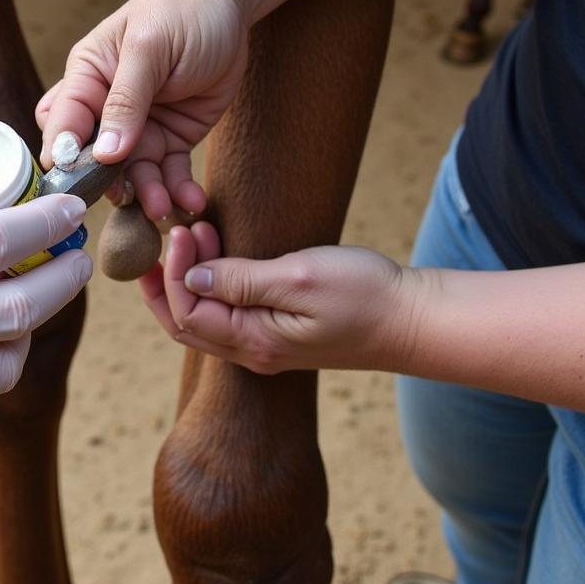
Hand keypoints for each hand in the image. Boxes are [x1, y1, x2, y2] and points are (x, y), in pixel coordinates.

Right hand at [37, 0, 249, 219]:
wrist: (228, 2)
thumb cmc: (181, 10)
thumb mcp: (149, 49)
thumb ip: (126, 101)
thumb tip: (105, 153)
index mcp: (87, 78)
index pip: (63, 122)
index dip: (65, 154)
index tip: (74, 182)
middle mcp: (106, 108)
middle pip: (94, 158)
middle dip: (108, 184)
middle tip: (126, 199)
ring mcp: (140, 127)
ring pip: (133, 172)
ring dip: (147, 193)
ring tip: (164, 208)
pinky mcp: (172, 138)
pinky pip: (169, 172)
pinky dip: (178, 189)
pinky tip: (189, 199)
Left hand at [140, 222, 415, 373]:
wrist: (413, 322)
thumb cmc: (364, 295)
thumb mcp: (300, 277)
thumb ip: (241, 280)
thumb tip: (191, 277)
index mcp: (255, 342)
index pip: (188, 313)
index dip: (177, 272)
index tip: (184, 230)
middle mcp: (253, 353)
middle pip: (186, 324)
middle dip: (170, 280)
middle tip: (176, 233)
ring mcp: (265, 347)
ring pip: (206, 319)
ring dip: (192, 279)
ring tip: (200, 232)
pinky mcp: (277, 336)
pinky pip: (228, 316)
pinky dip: (214, 285)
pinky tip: (221, 255)